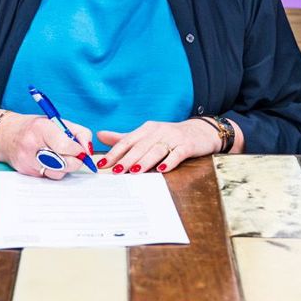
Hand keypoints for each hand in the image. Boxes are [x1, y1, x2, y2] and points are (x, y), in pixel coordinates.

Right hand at [0, 112, 95, 179]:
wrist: (6, 135)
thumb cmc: (36, 127)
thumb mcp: (58, 122)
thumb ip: (79, 133)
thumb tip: (88, 151)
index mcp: (41, 128)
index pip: (65, 146)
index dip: (78, 151)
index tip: (81, 150)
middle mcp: (31, 145)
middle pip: (64, 163)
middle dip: (75, 161)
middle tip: (76, 156)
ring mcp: (27, 161)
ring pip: (58, 173)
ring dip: (65, 167)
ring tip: (60, 156)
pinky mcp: (26, 172)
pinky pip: (49, 176)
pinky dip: (54, 171)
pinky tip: (49, 161)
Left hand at [96, 120, 216, 173]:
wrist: (200, 131)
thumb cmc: (169, 136)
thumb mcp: (146, 135)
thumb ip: (124, 138)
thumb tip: (100, 135)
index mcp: (146, 129)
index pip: (127, 141)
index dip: (114, 152)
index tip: (103, 164)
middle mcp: (158, 131)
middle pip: (140, 146)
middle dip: (127, 159)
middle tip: (115, 171)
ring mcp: (173, 138)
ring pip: (156, 150)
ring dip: (145, 161)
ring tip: (134, 171)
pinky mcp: (187, 145)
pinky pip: (177, 153)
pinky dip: (170, 161)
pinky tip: (162, 169)